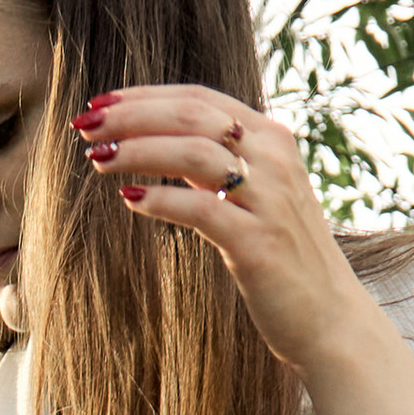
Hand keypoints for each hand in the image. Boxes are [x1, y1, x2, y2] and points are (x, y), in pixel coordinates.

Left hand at [73, 86, 370, 376]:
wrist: (329, 317)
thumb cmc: (282, 258)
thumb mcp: (250, 198)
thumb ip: (213, 168)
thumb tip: (157, 146)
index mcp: (270, 139)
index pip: (199, 99)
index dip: (145, 97)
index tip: (101, 104)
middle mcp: (273, 158)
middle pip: (192, 116)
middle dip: (133, 116)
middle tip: (85, 126)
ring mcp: (268, 199)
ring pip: (194, 153)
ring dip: (138, 151)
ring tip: (98, 159)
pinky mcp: (258, 243)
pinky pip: (202, 209)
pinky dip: (162, 200)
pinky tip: (129, 200)